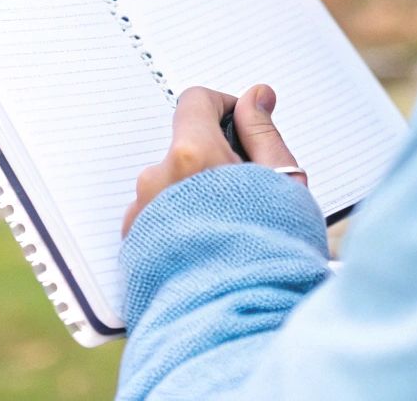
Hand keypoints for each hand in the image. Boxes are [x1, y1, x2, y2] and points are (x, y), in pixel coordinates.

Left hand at [122, 84, 306, 235]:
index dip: (224, 107)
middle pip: (185, 149)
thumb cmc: (268, 253)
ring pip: (171, 185)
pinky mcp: (133, 244)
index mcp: (191, 156)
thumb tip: (254, 96)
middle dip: (214, 162)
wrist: (236, 320)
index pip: (195, 102)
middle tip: (249, 195)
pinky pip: (157, 216)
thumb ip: (263, 133)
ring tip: (231, 230)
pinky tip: (208, 248)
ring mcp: (141, 213)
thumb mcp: (283, 184)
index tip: (243, 126)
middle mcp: (157, 179)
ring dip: (196, 195)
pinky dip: (179, 222)